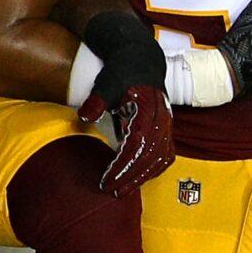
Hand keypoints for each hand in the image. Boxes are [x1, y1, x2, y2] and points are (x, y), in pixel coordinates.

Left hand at [76, 11, 173, 196]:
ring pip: (159, 160)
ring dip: (142, 177)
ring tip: (121, 190)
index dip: (122, 166)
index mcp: (148, 111)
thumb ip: (97, 100)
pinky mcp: (167, 131)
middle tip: (111, 191)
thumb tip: (84, 117)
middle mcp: (162, 121)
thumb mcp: (107, 82)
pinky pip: (164, 156)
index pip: (136, 146)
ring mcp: (167, 127)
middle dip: (131, 177)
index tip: (107, 180)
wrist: (141, 61)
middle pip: (149, 157)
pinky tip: (137, 179)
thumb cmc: (122, 73)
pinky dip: (152, 170)